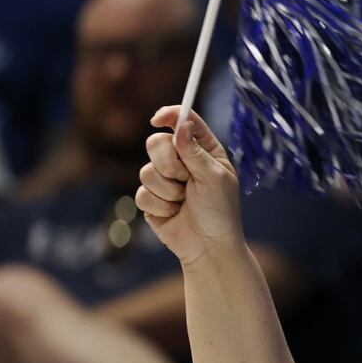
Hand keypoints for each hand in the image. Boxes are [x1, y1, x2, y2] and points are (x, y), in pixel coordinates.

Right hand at [136, 106, 241, 267]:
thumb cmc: (220, 211)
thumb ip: (195, 152)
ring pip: (146, 170)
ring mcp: (164, 180)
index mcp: (204, 151)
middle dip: (168, 163)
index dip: (170, 115)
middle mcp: (183, 162)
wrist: (209, 246)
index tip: (158, 119)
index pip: (184, 122)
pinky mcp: (151, 198)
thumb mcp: (214, 178)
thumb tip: (181, 126)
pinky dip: (160, 205)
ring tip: (184, 201)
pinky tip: (174, 213)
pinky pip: (141, 193)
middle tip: (185, 178)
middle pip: (156, 143)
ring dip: (167, 190)